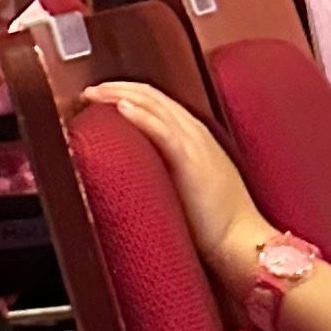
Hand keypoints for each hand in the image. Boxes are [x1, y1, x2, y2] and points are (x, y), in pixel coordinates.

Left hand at [81, 77, 276, 293]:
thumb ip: (170, 171)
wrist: (242, 242)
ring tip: (94, 94)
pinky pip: (162, 130)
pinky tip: (120, 108)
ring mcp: (195, 145)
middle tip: (89, 91)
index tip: (101, 96)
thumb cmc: (218, 223)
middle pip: (153, 97)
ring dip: (120, 94)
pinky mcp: (190, 162)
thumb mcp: (191, 186)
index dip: (128, 93)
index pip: (159, 103)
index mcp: (197, 138)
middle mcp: (197, 134)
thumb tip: (141, 171)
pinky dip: (141, 116)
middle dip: (117, 88)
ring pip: (154, 105)